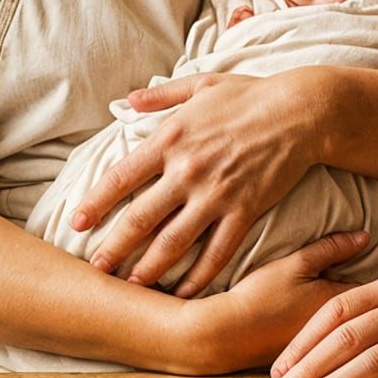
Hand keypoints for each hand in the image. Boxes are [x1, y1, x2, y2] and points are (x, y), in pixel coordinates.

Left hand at [74, 71, 324, 295]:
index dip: (95, 203)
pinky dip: (199, 276)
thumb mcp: (201, 84)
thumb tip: (127, 101)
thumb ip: (161, 95)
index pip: (121, 177)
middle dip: (114, 247)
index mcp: (171, 139)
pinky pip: (217, 252)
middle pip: (140, 218)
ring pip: (173, 242)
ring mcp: (216, 194)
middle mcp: (188, 171)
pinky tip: (184, 292)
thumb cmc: (250, 95)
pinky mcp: (244, 211)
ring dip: (148, 268)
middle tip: (96, 268)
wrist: (301, 111)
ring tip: (131, 285)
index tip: (76, 223)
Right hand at [189, 230, 370, 371]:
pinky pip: (344, 354)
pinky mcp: (314, 364)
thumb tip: (365, 236)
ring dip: (369, 332)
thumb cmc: (260, 295)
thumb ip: (331, 248)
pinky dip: (350, 347)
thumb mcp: (295, 263)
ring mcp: (328, 353)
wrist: (227, 334)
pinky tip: (353, 344)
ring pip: (360, 340)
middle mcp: (341, 334)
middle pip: (375, 323)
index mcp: (341, 305)